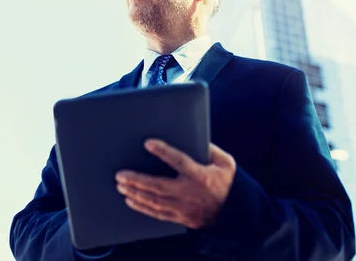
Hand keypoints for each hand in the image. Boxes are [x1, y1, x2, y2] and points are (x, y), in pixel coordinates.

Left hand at [115, 139, 236, 229]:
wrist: (234, 213)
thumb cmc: (227, 184)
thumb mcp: (226, 163)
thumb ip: (211, 149)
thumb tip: (197, 138)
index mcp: (200, 176)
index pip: (179, 161)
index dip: (163, 152)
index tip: (148, 143)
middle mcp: (189, 193)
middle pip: (158, 186)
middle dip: (137, 180)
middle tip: (121, 174)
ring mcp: (183, 207)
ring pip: (154, 201)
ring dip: (135, 193)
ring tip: (121, 185)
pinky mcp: (180, 217)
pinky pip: (157, 213)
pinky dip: (142, 207)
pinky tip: (131, 200)